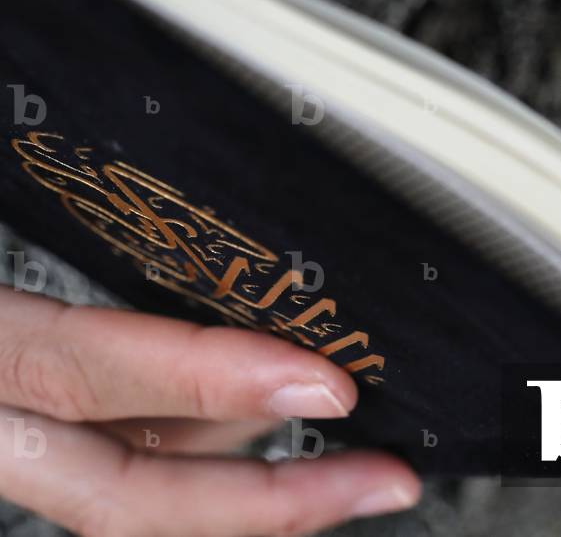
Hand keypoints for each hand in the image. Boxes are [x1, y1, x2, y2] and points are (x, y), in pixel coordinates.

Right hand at [0, 286, 419, 535]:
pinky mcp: (17, 437)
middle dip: (271, 504)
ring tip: (342, 448)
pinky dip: (194, 441)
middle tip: (384, 483)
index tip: (320, 384)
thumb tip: (129, 197)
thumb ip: (53, 255)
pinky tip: (249, 415)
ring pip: (130, 484)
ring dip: (246, 465)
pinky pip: (112, 459)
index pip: (83, 369)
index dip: (207, 380)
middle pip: (127, 494)